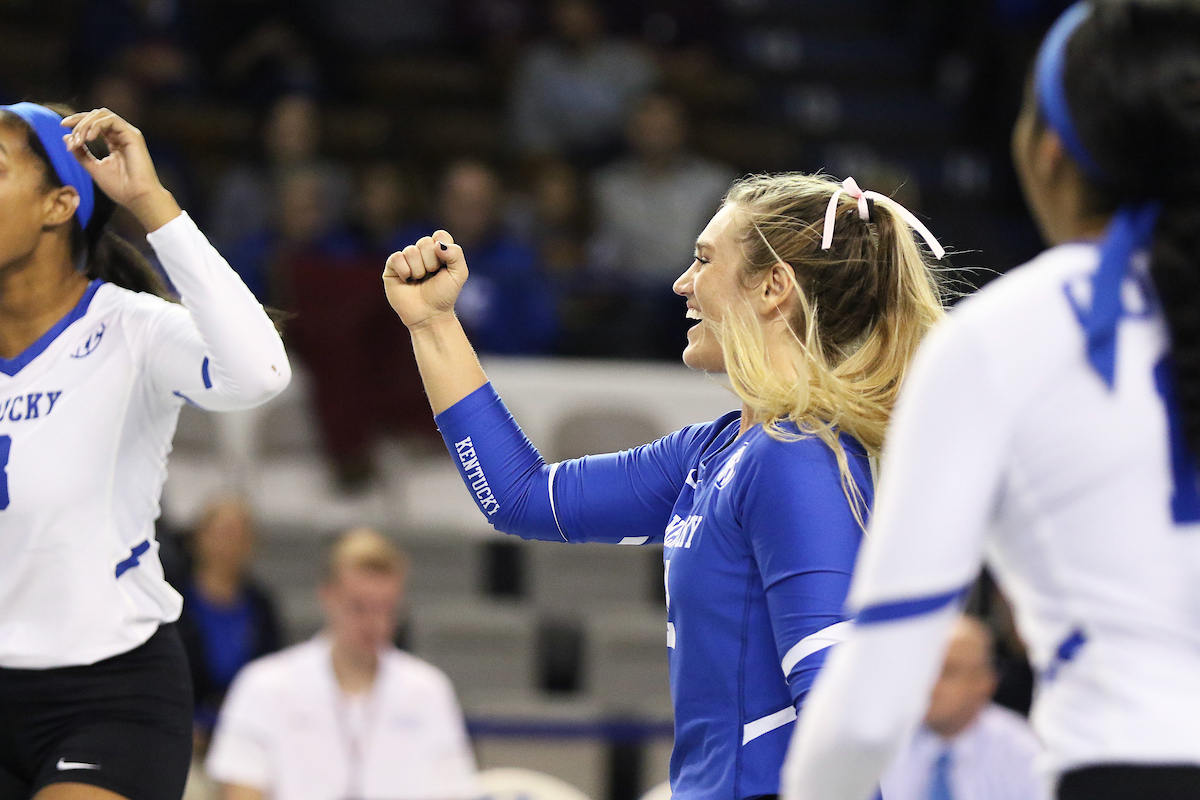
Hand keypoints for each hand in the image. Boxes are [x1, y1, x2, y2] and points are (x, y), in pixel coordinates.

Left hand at [61, 108, 180, 230]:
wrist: (138, 198)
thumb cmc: (121, 188)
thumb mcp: (94, 168)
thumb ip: (81, 154)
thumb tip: (66, 138)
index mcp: (115, 143)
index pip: (94, 123)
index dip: (77, 122)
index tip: (62, 126)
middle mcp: (122, 136)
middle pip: (97, 115)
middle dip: (79, 120)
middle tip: (68, 132)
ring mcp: (128, 134)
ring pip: (102, 115)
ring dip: (85, 124)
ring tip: (79, 140)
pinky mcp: (133, 135)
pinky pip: (110, 120)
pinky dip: (96, 126)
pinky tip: (89, 139)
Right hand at [383, 231, 468, 328]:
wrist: (429, 315)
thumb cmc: (444, 295)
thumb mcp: (459, 274)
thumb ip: (456, 254)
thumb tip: (437, 244)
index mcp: (438, 250)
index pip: (440, 235)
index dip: (443, 251)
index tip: (444, 266)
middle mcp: (421, 252)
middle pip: (424, 242)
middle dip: (431, 262)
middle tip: (431, 276)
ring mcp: (406, 259)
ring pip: (410, 250)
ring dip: (418, 270)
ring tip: (419, 281)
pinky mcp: (392, 267)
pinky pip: (396, 258)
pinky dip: (405, 270)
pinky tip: (407, 280)